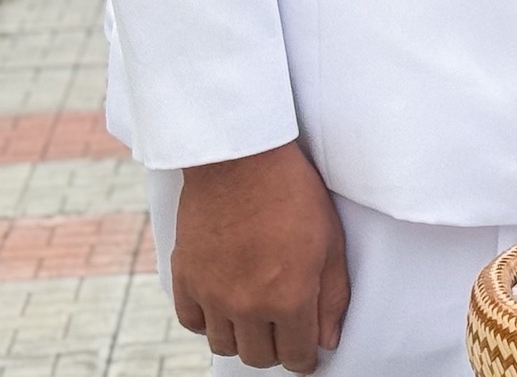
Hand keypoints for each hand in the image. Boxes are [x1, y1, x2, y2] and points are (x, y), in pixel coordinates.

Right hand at [171, 142, 346, 372]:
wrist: (241, 160)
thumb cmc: (294, 194)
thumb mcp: (331, 242)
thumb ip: (332, 296)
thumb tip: (328, 341)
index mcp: (288, 298)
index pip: (295, 356)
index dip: (304, 360)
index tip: (306, 356)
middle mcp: (247, 306)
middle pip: (258, 357)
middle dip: (276, 351)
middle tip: (285, 333)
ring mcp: (212, 295)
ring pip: (225, 346)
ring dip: (243, 339)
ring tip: (256, 320)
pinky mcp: (184, 279)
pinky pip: (193, 323)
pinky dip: (208, 323)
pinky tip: (224, 308)